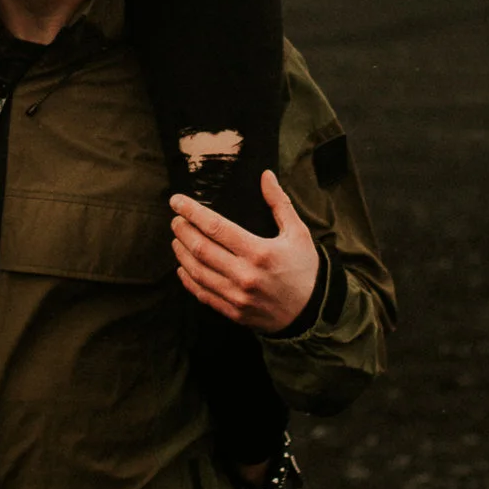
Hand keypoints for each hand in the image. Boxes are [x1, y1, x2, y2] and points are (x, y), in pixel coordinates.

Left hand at [170, 169, 320, 333]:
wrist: (312, 312)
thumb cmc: (305, 269)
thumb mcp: (298, 233)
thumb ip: (279, 203)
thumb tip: (265, 175)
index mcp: (259, 252)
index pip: (215, 227)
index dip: (191, 211)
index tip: (176, 201)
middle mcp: (244, 275)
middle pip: (200, 248)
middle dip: (182, 230)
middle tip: (175, 220)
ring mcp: (236, 296)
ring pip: (196, 271)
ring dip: (181, 253)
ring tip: (177, 239)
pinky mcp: (232, 312)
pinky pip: (202, 294)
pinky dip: (188, 279)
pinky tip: (182, 268)